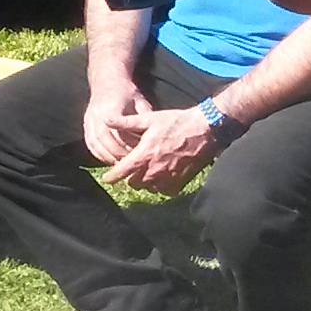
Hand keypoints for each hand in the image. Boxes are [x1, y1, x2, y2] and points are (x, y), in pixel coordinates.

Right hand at [82, 76, 152, 165]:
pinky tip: (109, 160)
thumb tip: (152, 137)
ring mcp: (89, 120)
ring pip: (95, 144)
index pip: (118, 131)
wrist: (107, 82)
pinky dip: (99, 154)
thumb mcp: (140, 102)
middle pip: (105, 140)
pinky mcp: (86, 125)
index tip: (137, 153)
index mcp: (111, 108)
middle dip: (117, 154)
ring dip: (107, 156)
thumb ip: (144, 119)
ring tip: (120, 165)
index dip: (126, 144)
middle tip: (129, 163)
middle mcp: (97, 114)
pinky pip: (90, 144)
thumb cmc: (127, 93)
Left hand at [98, 107, 218, 193]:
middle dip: (129, 177)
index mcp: (144, 155)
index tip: (106, 179)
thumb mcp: (149, 119)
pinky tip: (160, 175)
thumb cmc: (176, 122)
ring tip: (146, 170)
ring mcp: (168, 178)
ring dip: (144, 181)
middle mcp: (154, 170)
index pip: (122, 172)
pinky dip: (159, 186)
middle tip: (131, 168)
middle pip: (133, 183)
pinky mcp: (180, 182)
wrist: (204, 129)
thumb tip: (106, 119)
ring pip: (148, 188)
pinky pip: (164, 191)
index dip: (111, 177)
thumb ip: (126, 122)